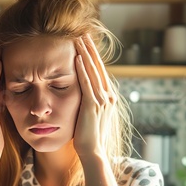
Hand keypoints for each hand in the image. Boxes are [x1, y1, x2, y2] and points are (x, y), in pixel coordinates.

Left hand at [73, 34, 116, 157]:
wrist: (92, 151)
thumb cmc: (88, 134)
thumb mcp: (90, 114)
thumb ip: (90, 101)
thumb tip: (83, 92)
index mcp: (108, 97)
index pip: (100, 71)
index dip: (93, 56)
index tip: (86, 43)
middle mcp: (108, 96)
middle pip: (99, 67)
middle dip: (91, 50)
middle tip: (84, 34)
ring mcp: (102, 101)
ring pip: (93, 72)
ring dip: (86, 55)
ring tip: (79, 40)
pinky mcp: (92, 106)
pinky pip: (87, 84)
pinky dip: (82, 70)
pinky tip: (77, 59)